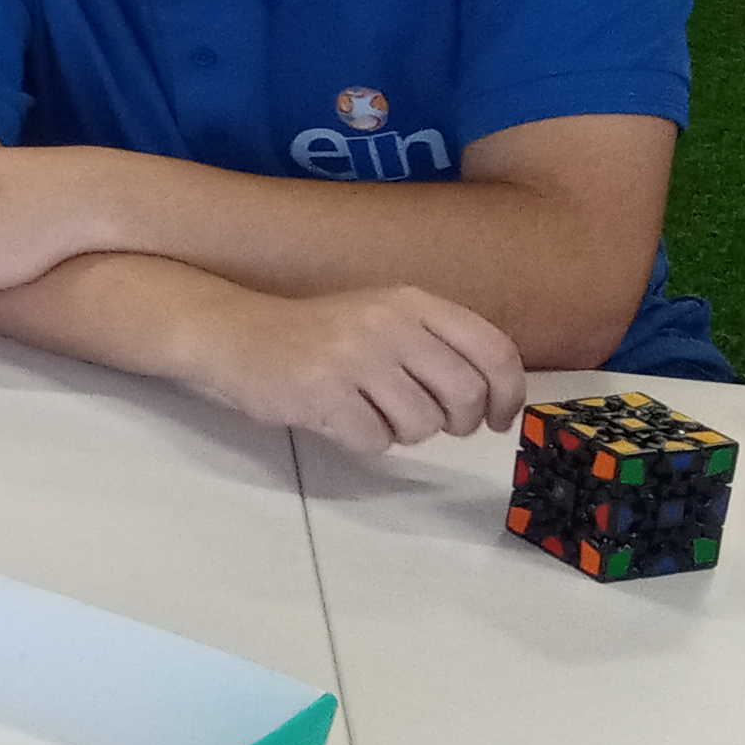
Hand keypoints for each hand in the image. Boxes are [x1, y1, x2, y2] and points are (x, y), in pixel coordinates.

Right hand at [189, 283, 525, 451]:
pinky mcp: (321, 391)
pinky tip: (342, 420)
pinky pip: (373, 440)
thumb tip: (492, 401)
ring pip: (420, 424)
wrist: (236, 333)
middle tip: (433, 424)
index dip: (508, 394)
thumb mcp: (384, 318)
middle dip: (455, 422)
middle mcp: (388, 323)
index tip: (496, 419)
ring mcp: (353, 356)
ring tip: (373, 415)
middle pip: (463, 394)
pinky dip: (364, 442)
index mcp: (412, 302)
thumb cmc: (320, 334)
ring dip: (403, 433)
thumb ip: (438, 345)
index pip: (492, 350)